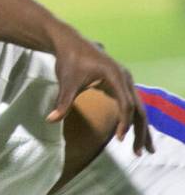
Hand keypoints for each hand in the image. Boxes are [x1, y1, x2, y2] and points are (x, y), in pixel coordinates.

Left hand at [45, 27, 153, 154]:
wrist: (68, 41)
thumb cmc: (68, 60)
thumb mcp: (66, 81)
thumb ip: (62, 102)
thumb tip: (50, 120)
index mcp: (114, 74)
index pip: (126, 103)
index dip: (124, 122)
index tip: (119, 138)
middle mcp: (124, 76)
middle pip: (139, 108)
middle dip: (140, 131)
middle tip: (138, 153)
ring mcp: (125, 78)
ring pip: (139, 106)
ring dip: (141, 127)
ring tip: (144, 149)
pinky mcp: (121, 81)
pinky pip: (133, 102)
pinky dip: (135, 118)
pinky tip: (133, 133)